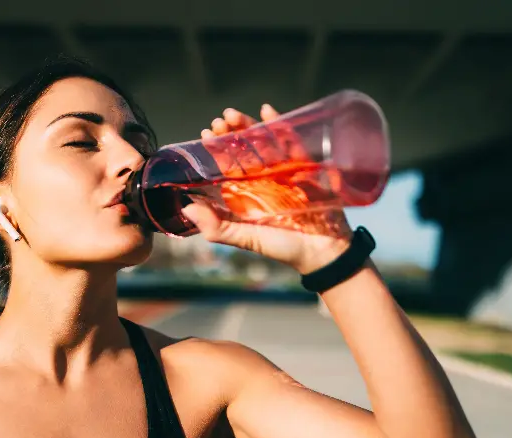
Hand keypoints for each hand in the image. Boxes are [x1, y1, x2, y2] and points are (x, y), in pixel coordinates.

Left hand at [182, 104, 353, 273]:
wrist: (323, 253)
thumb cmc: (284, 248)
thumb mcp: (248, 239)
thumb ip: (218, 228)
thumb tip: (187, 210)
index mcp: (246, 195)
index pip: (227, 167)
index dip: (215, 151)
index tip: (205, 134)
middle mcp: (262, 180)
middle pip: (243, 150)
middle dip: (230, 134)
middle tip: (219, 121)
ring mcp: (283, 172)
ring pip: (263, 142)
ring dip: (248, 126)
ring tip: (232, 114)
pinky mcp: (304, 167)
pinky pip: (291, 143)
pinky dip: (280, 126)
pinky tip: (266, 110)